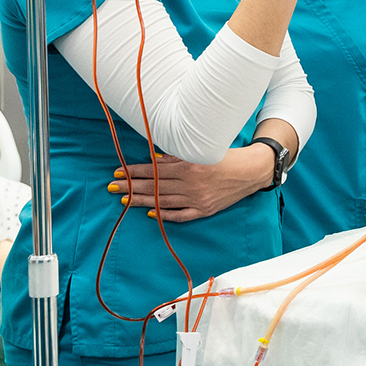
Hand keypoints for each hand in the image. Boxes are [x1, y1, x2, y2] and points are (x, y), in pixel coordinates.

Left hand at [109, 148, 272, 221]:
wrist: (252, 172)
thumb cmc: (228, 157)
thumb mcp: (203, 151)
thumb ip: (178, 156)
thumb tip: (154, 160)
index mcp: (190, 167)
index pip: (155, 171)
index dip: (135, 172)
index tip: (119, 173)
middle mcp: (192, 185)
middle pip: (155, 187)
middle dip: (131, 187)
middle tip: (113, 188)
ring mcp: (198, 200)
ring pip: (163, 201)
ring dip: (141, 201)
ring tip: (124, 200)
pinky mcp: (204, 210)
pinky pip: (180, 215)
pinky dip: (165, 215)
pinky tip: (150, 213)